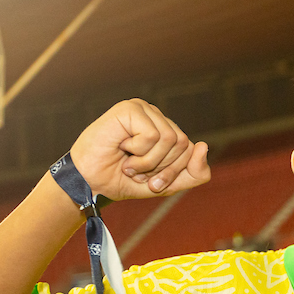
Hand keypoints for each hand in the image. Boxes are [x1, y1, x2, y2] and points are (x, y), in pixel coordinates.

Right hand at [67, 99, 210, 200]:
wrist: (89, 183)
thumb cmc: (123, 180)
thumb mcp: (166, 184)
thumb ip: (193, 173)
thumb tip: (203, 146)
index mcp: (167, 130)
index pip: (191, 151)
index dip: (173, 172)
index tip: (150, 181)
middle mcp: (157, 116)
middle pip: (184, 145)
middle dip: (162, 168)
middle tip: (136, 170)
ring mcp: (144, 109)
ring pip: (171, 139)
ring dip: (148, 161)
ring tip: (129, 162)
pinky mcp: (130, 108)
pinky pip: (153, 135)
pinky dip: (138, 151)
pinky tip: (121, 148)